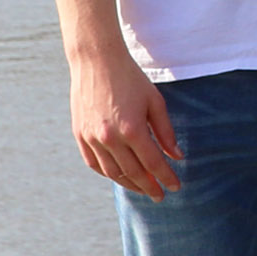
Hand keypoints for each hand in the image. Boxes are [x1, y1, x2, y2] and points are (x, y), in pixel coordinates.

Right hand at [69, 47, 180, 200]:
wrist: (96, 60)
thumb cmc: (130, 78)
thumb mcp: (155, 101)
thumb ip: (166, 131)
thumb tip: (176, 156)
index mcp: (132, 129)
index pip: (153, 163)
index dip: (166, 177)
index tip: (176, 187)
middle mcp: (110, 138)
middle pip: (133, 173)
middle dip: (149, 187)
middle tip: (160, 195)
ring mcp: (92, 137)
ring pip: (112, 172)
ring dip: (129, 184)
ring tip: (142, 188)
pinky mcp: (80, 134)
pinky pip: (94, 163)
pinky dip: (108, 173)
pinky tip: (119, 176)